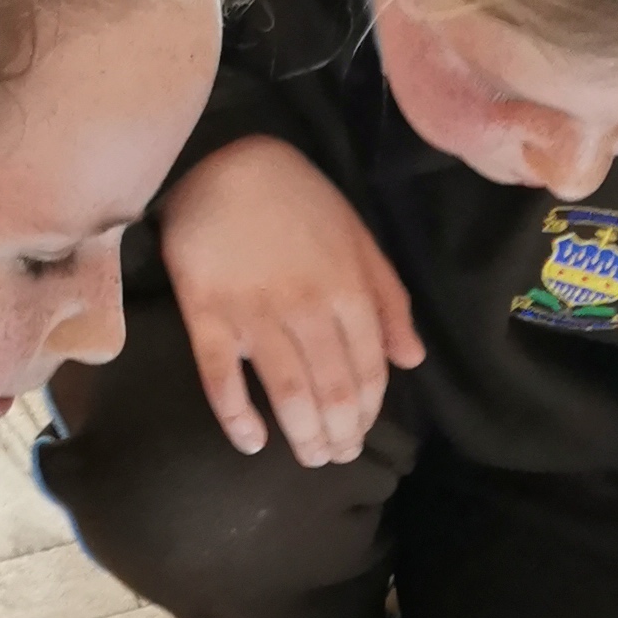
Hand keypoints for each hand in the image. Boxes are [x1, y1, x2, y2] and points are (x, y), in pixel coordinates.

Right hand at [159, 137, 424, 468]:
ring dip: (303, 436)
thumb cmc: (296, 199)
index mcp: (348, 290)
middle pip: (332, 391)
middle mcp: (307, 309)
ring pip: (288, 394)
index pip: (368, 370)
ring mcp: (255, 314)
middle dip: (340, 435)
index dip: (368, 411)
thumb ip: (388, 299)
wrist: (222, 159)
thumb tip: (410, 359)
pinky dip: (238, 418)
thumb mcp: (358, 237)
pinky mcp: (207, 315)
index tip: (362, 432)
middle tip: (337, 457)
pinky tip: (252, 442)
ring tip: (310, 458)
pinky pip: (222, 379)